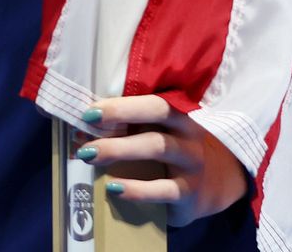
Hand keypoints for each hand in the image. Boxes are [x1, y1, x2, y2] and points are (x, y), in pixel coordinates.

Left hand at [76, 95, 248, 226]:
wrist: (211, 187)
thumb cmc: (171, 152)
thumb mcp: (156, 135)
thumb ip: (128, 128)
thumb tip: (81, 128)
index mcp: (177, 112)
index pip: (150, 100)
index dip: (120, 103)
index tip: (90, 110)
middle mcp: (188, 132)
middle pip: (157, 112)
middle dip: (120, 114)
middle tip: (87, 123)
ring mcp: (191, 161)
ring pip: (158, 146)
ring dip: (120, 148)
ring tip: (90, 154)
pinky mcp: (189, 192)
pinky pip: (163, 189)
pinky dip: (136, 189)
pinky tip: (114, 188)